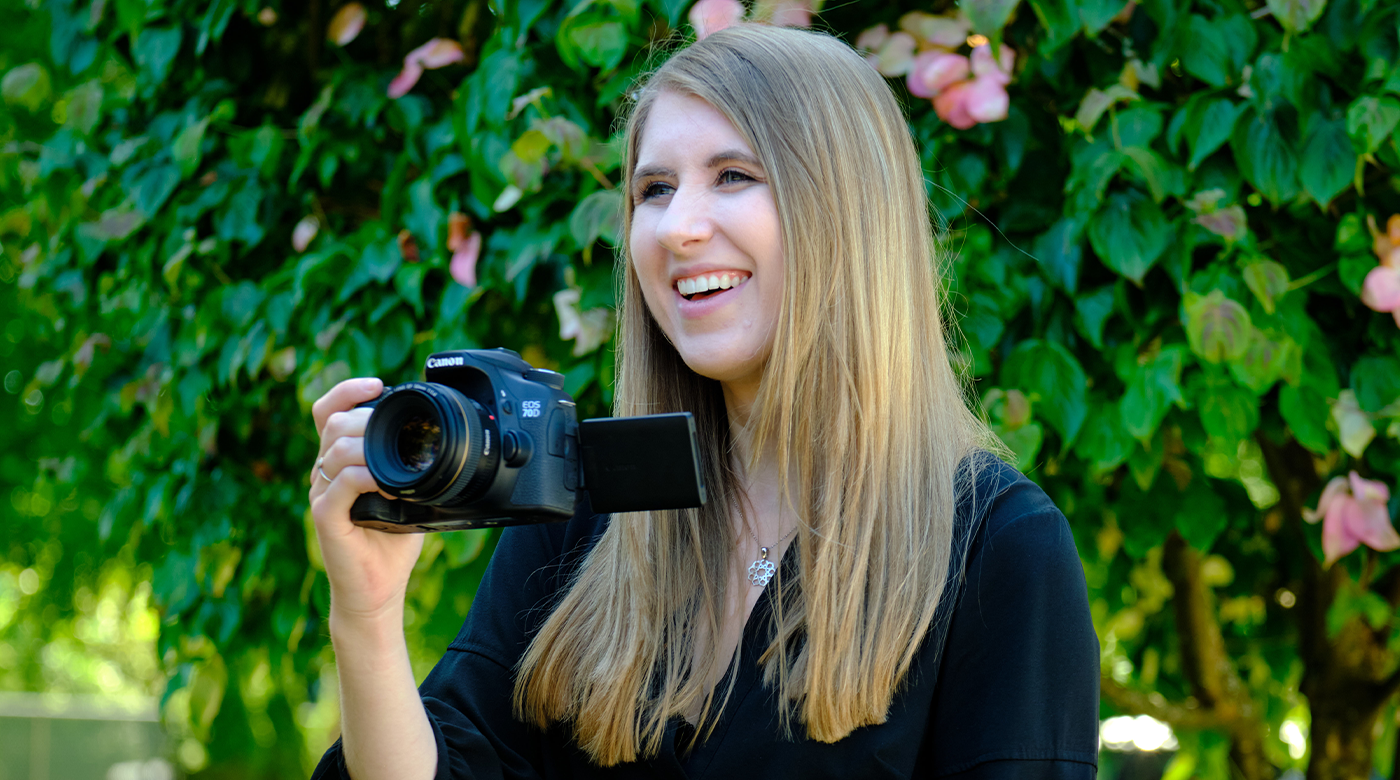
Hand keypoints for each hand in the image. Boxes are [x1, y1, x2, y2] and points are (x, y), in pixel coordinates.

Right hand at [308, 377, 424, 630]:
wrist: (378, 589)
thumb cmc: (393, 543)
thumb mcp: (409, 493)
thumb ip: (411, 464)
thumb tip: (440, 437)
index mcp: (341, 462)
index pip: (328, 412)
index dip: (347, 391)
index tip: (378, 384)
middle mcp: (325, 473)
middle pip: (333, 423)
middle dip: (367, 417)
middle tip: (398, 432)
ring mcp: (322, 494)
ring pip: (335, 449)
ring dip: (369, 447)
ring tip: (397, 462)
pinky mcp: (324, 517)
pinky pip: (339, 484)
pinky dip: (365, 477)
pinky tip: (388, 484)